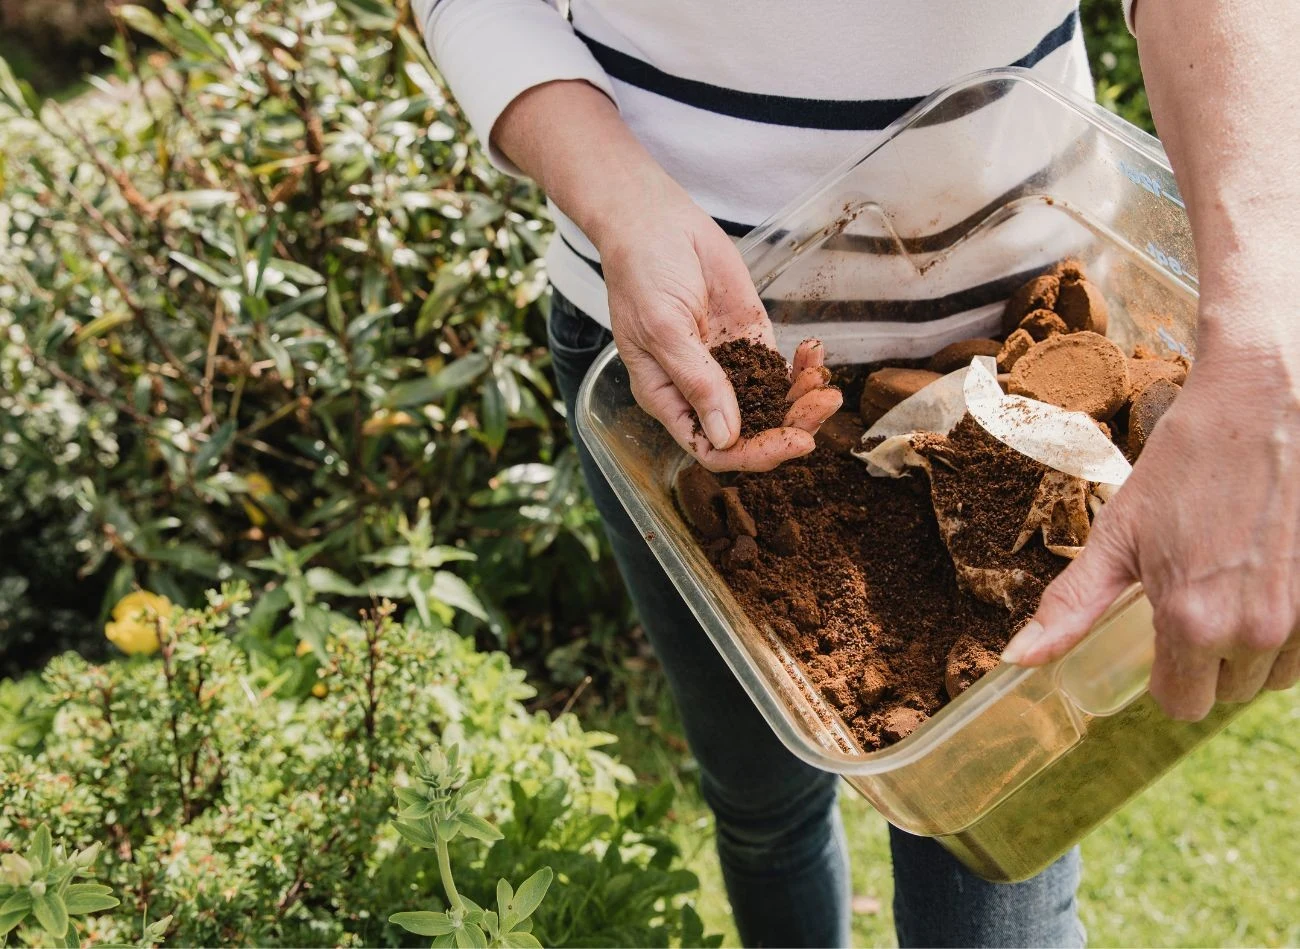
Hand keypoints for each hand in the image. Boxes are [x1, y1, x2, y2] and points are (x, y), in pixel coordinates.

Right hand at [599, 196, 840, 471]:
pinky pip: (780, 368)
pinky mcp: (749, 339)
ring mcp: (727, 366)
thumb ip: (696, 381)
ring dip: (802, 399)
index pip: (712, 448)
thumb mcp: (663, 329)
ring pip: (771, 404)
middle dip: (791, 425)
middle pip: (750, 432)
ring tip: (825, 381)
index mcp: (668, 398)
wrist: (655, 222)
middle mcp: (699, 390)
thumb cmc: (642, 273)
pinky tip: (815, 353)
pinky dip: (803, 367)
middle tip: (824, 405)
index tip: (793, 441)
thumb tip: (725, 437)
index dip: (753, 454)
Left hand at [1001, 328, 1299, 718]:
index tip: (1162, 634)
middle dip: (1210, 657)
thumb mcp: (1118, 534)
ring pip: (1275, 673)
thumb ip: (1071, 606)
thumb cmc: (1188, 464)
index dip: (1166, 674)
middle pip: (1228, 690)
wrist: (1266, 405)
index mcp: (1194, 623)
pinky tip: (1276, 576)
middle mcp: (1258, 633)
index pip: (1179, 703)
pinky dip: (1294, 627)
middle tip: (1200, 593)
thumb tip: (1018, 658)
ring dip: (1256, 646)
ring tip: (1238, 581)